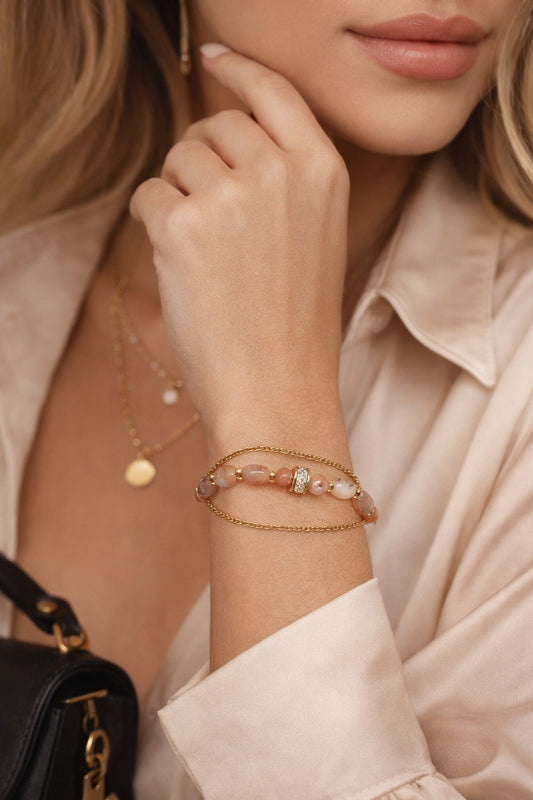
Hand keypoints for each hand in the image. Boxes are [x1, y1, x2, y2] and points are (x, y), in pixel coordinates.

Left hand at [130, 49, 349, 443]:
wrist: (277, 387)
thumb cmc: (295, 325)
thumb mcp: (317, 238)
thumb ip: (284, 181)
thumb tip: (225, 139)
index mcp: (322, 171)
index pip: (274, 92)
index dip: (241, 70)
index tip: (216, 59)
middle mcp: (278, 170)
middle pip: (214, 125)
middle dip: (200, 157)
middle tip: (207, 212)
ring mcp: (230, 195)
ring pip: (177, 156)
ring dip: (177, 193)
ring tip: (202, 251)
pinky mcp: (181, 225)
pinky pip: (148, 194)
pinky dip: (152, 222)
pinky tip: (178, 262)